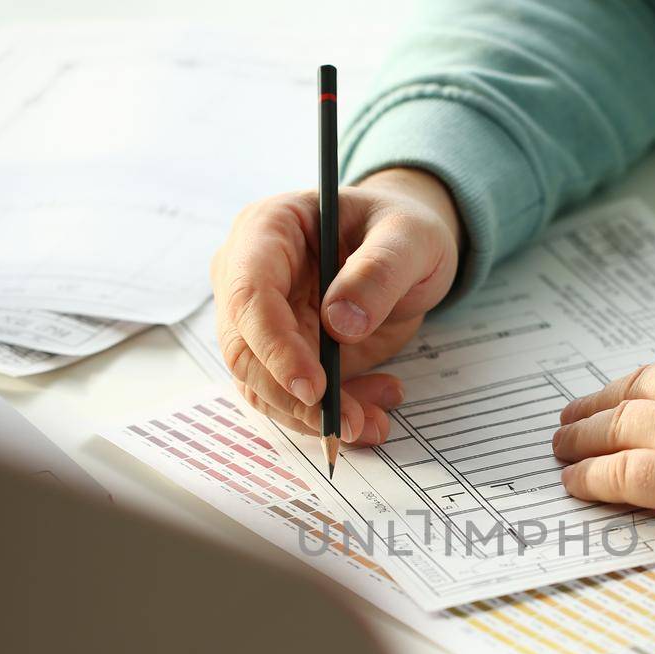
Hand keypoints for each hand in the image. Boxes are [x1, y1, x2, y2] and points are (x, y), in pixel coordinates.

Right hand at [209, 167, 462, 443]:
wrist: (406, 250)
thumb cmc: (401, 229)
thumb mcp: (409, 237)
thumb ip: (379, 272)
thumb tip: (340, 324)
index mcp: (268, 229)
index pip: (250, 294)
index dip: (275, 345)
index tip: (315, 387)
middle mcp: (250, 276)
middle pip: (245, 351)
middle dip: (295, 397)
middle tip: (350, 422)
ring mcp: (263, 321)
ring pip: (264, 386)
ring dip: (315, 416)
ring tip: (373, 421)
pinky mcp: (284, 356)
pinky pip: (291, 399)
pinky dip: (329, 416)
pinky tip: (371, 414)